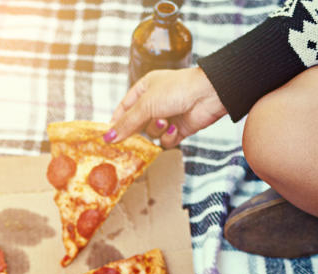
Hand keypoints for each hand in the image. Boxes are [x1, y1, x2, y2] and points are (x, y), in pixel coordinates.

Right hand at [108, 67, 226, 147]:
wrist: (208, 94)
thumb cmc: (177, 89)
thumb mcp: (146, 104)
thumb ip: (127, 123)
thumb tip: (109, 137)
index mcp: (145, 89)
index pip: (124, 107)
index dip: (116, 121)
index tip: (108, 136)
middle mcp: (155, 102)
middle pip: (136, 123)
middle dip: (136, 130)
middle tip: (129, 140)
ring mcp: (167, 116)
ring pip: (151, 134)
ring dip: (157, 129)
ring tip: (165, 121)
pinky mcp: (178, 129)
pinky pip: (166, 140)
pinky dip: (170, 136)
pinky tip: (176, 127)